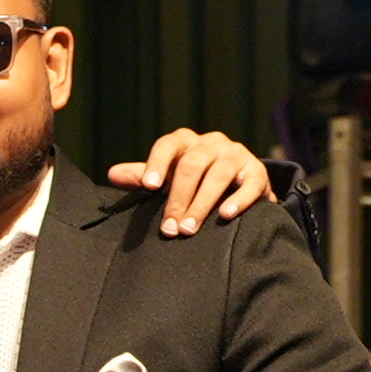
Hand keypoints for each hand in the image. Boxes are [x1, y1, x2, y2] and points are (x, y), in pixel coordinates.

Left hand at [107, 129, 277, 236]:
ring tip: (189, 229)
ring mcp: (236, 155)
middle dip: (178, 198)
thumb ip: (141, 176)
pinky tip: (225, 216)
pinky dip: (238, 200)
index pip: (168, 145)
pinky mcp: (257, 172)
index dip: (157, 163)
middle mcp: (211, 143)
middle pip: (192, 164)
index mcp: (186, 142)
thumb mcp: (167, 177)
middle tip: (169, 227)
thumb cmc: (192, 180)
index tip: (148, 186)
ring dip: (202, 204)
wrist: (238, 182)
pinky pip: (249, 184)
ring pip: (218, 175)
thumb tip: (112, 174)